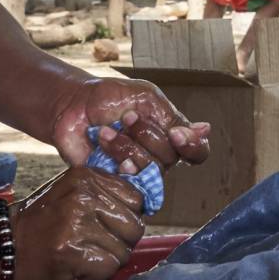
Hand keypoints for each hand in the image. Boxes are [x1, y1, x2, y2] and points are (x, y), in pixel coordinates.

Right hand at [9, 166, 144, 279]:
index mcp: (86, 176)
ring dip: (108, 262)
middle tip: (96, 247)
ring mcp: (77, 222)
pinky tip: (79, 270)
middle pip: (135, 226)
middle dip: (121, 243)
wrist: (1, 247)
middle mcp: (84, 195)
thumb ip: (104, 194)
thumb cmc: (41, 223)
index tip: (107, 227)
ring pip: (124, 252)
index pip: (136, 199)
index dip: (126, 218)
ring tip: (84, 258)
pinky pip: (109, 269)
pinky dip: (98, 277)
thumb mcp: (71, 194)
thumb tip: (143, 208)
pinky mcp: (72, 251)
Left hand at [48, 77, 211, 173]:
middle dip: (148, 135)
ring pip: (149, 171)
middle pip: (171, 159)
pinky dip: (116, 160)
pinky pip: (126, 182)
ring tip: (107, 131)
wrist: (73, 104)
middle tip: (127, 118)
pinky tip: (103, 145)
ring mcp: (136, 172)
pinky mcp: (114, 182)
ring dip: (127, 146)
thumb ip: (172, 117)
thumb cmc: (109, 98)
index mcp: (169, 135)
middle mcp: (157, 157)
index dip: (192, 146)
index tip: (176, 134)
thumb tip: (205, 130)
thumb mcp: (146, 97)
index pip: (197, 152)